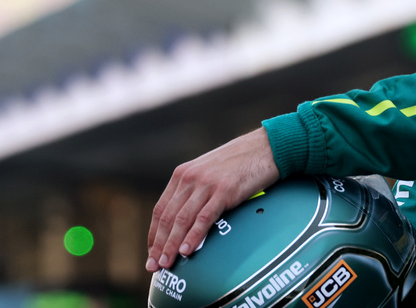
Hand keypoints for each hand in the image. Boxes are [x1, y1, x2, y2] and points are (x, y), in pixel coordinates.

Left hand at [146, 127, 279, 271]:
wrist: (263, 149)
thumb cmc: (237, 165)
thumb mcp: (208, 174)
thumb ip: (194, 193)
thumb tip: (185, 223)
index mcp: (182, 175)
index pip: (160, 209)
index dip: (154, 234)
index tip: (151, 253)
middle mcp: (189, 178)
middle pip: (168, 217)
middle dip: (159, 245)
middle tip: (153, 266)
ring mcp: (206, 184)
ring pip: (182, 219)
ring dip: (172, 245)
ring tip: (166, 264)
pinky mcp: (224, 190)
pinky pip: (204, 217)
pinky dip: (193, 236)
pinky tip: (187, 251)